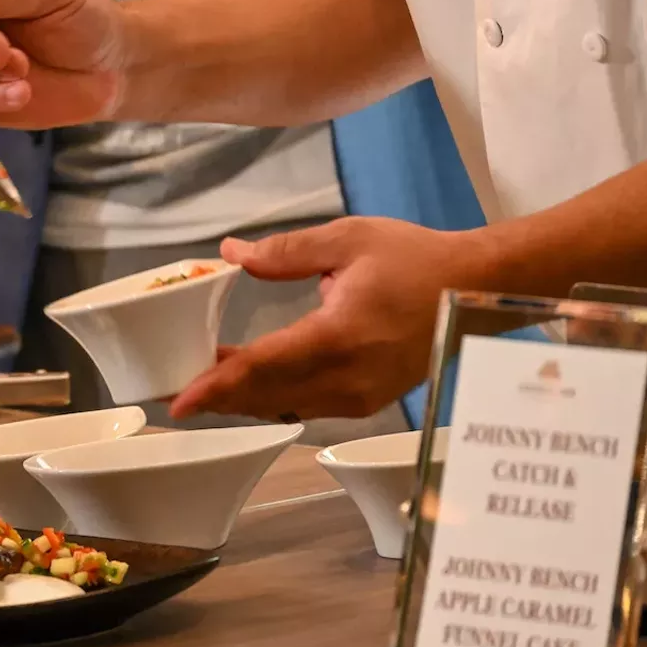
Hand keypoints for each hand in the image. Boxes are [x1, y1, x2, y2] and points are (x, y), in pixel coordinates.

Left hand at [168, 218, 496, 420]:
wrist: (474, 290)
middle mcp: (347, 378)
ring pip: (284, 406)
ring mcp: (360, 396)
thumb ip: (285, 252)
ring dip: (243, 398)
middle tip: (172, 391)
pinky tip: (250, 383)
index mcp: (339, 337)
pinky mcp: (367, 401)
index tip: (177, 401)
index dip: (215, 386)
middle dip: (217, 396)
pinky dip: (273, 397)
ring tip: (203, 384)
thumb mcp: (347, 240)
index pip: (263, 368)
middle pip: (266, 396)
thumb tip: (230, 254)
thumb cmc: (415, 260)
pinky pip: (307, 406)